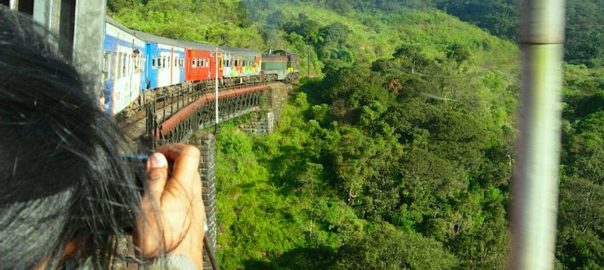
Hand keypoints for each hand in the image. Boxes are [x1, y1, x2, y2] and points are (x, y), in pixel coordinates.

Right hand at [134, 144, 204, 268]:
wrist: (175, 266)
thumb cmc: (159, 238)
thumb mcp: (149, 205)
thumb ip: (155, 179)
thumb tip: (157, 157)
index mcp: (185, 186)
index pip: (190, 152)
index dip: (173, 148)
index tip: (155, 156)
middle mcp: (196, 194)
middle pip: (190, 166)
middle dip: (171, 162)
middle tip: (151, 170)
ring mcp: (198, 206)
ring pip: (189, 182)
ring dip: (173, 178)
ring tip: (154, 188)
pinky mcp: (196, 218)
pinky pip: (189, 197)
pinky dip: (177, 192)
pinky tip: (162, 204)